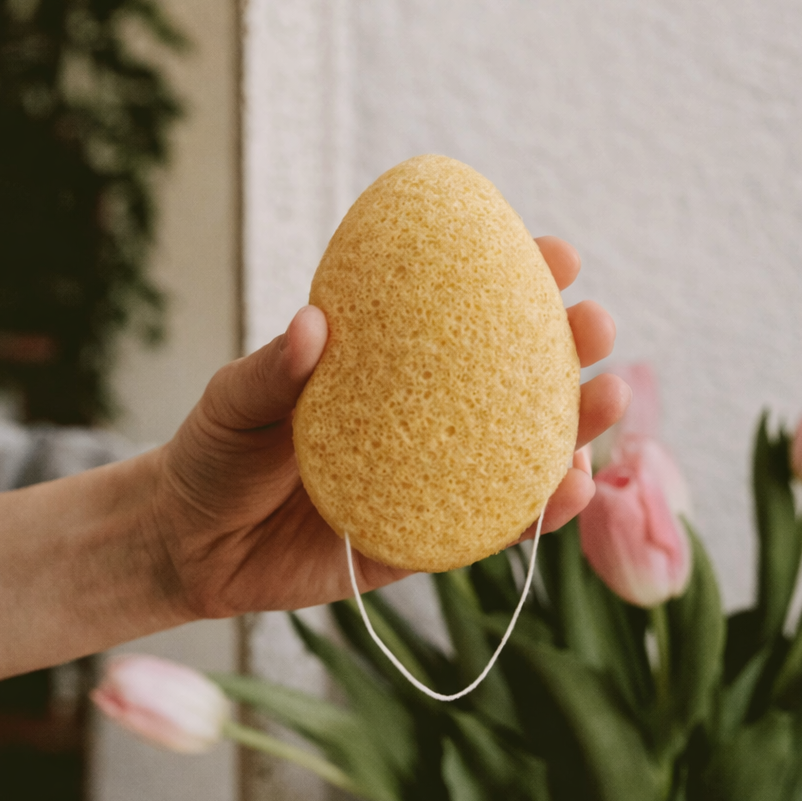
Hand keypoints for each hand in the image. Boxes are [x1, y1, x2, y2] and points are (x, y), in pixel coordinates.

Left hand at [152, 237, 629, 615]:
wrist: (192, 543)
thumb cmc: (216, 454)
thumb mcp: (234, 400)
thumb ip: (272, 368)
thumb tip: (315, 324)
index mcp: (384, 368)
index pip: (456, 318)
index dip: (514, 283)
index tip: (556, 256)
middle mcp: (419, 418)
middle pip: (510, 380)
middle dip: (565, 348)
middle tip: (595, 324)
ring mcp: (430, 479)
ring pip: (518, 452)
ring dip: (573, 429)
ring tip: (609, 400)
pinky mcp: (425, 541)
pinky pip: (490, 527)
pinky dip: (536, 513)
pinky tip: (571, 487)